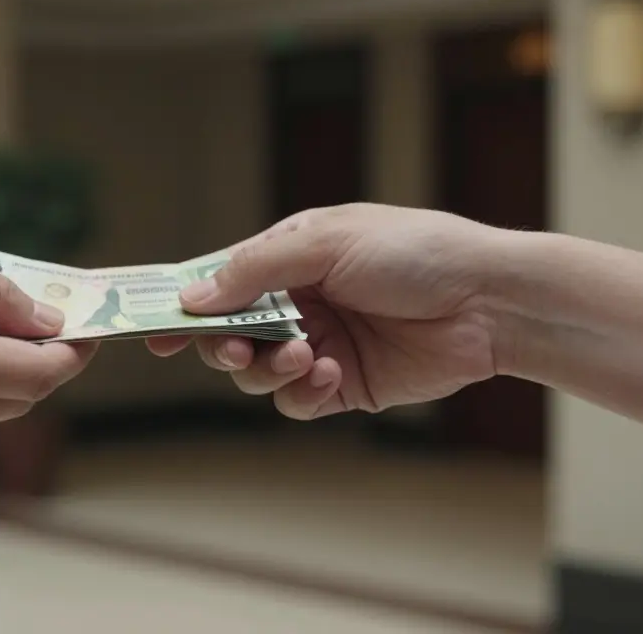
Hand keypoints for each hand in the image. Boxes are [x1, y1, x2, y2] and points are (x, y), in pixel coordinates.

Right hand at [147, 204, 507, 419]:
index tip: (154, 330)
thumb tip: (193, 297)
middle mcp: (297, 303)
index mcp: (288, 260)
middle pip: (229, 335)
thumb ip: (255, 270)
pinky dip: (303, 393)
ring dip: (269, 368)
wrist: (488, 301)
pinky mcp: (344, 385)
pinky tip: (330, 373)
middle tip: (238, 348)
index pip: (220, 284)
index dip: (185, 307)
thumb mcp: (326, 242)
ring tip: (306, 354)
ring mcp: (319, 346)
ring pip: (257, 374)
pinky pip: (297, 402)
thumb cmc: (415, 251)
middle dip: (226, 345)